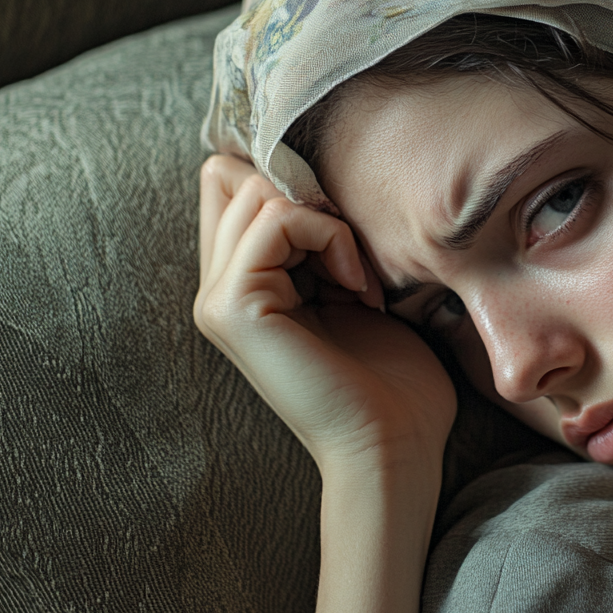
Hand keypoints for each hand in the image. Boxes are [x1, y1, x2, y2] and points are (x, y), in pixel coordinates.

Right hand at [194, 154, 456, 474]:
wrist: (395, 443)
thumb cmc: (393, 376)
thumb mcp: (353, 284)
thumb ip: (320, 235)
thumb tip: (311, 168)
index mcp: (241, 282)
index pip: (232, 180)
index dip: (291, 182)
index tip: (348, 234)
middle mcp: (217, 288)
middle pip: (239, 177)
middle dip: (313, 202)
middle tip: (356, 263)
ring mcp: (216, 299)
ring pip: (258, 192)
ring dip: (329, 224)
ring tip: (359, 282)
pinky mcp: (232, 306)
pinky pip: (275, 219)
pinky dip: (331, 239)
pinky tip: (357, 289)